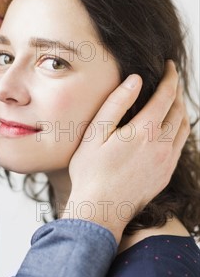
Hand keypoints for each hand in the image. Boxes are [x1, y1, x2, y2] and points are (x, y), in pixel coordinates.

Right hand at [66, 61, 189, 243]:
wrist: (101, 210)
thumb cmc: (91, 171)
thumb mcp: (95, 133)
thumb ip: (116, 104)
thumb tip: (135, 81)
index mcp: (144, 131)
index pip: (166, 96)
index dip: (170, 78)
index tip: (170, 66)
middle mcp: (161, 145)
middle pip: (178, 110)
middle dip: (176, 91)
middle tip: (171, 79)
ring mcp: (166, 161)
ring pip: (184, 128)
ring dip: (181, 110)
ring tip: (173, 100)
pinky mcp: (166, 174)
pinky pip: (180, 145)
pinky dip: (180, 129)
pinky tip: (170, 128)